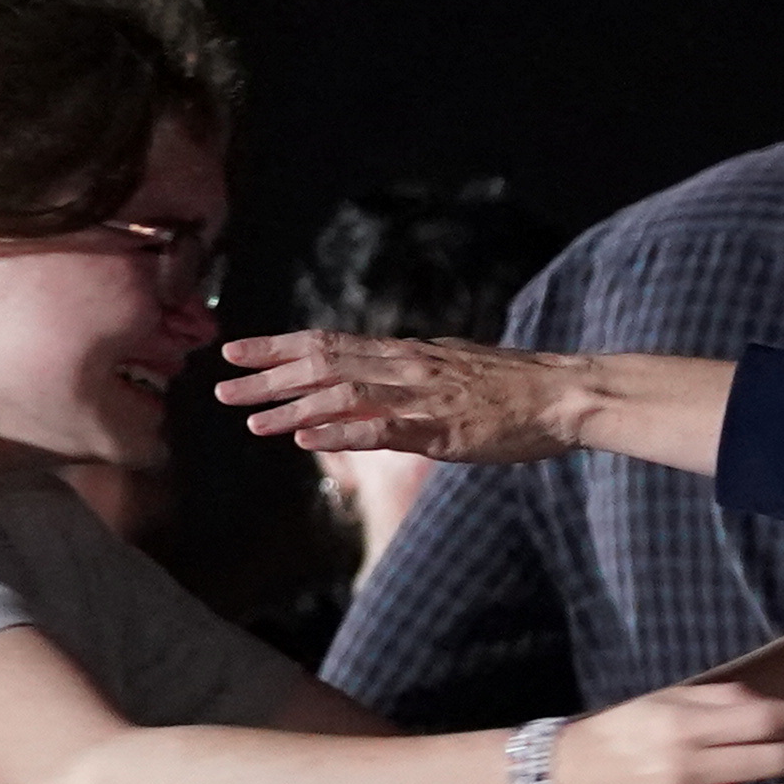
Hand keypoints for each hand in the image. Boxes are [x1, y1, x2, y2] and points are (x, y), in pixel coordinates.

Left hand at [212, 331, 585, 462]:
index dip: (276, 347)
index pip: (327, 343)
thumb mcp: (453, 368)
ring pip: (341, 397)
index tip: (234, 351)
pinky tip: (306, 440)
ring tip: (250, 421)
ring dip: (291, 409)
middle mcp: (403, 367)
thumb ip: (411, 374)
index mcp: (404, 352)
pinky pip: (381, 430)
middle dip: (267, 378)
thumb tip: (377, 378)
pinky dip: (339, 433)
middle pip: (321, 365)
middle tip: (220, 390)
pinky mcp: (440, 430)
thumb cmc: (514, 387)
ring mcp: (420, 398)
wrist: (563, 394)